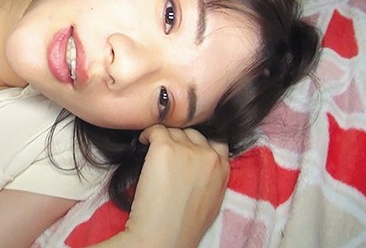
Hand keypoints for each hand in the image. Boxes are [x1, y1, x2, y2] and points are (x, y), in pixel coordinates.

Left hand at [123, 125, 229, 247]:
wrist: (163, 237)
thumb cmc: (183, 227)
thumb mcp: (212, 201)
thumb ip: (211, 178)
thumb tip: (199, 167)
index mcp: (223, 170)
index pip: (216, 141)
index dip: (198, 144)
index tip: (185, 150)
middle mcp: (209, 156)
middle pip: (192, 134)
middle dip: (179, 141)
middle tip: (165, 154)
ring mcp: (187, 150)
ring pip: (173, 131)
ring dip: (163, 139)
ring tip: (152, 153)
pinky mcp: (165, 148)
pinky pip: (155, 129)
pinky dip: (147, 134)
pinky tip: (142, 143)